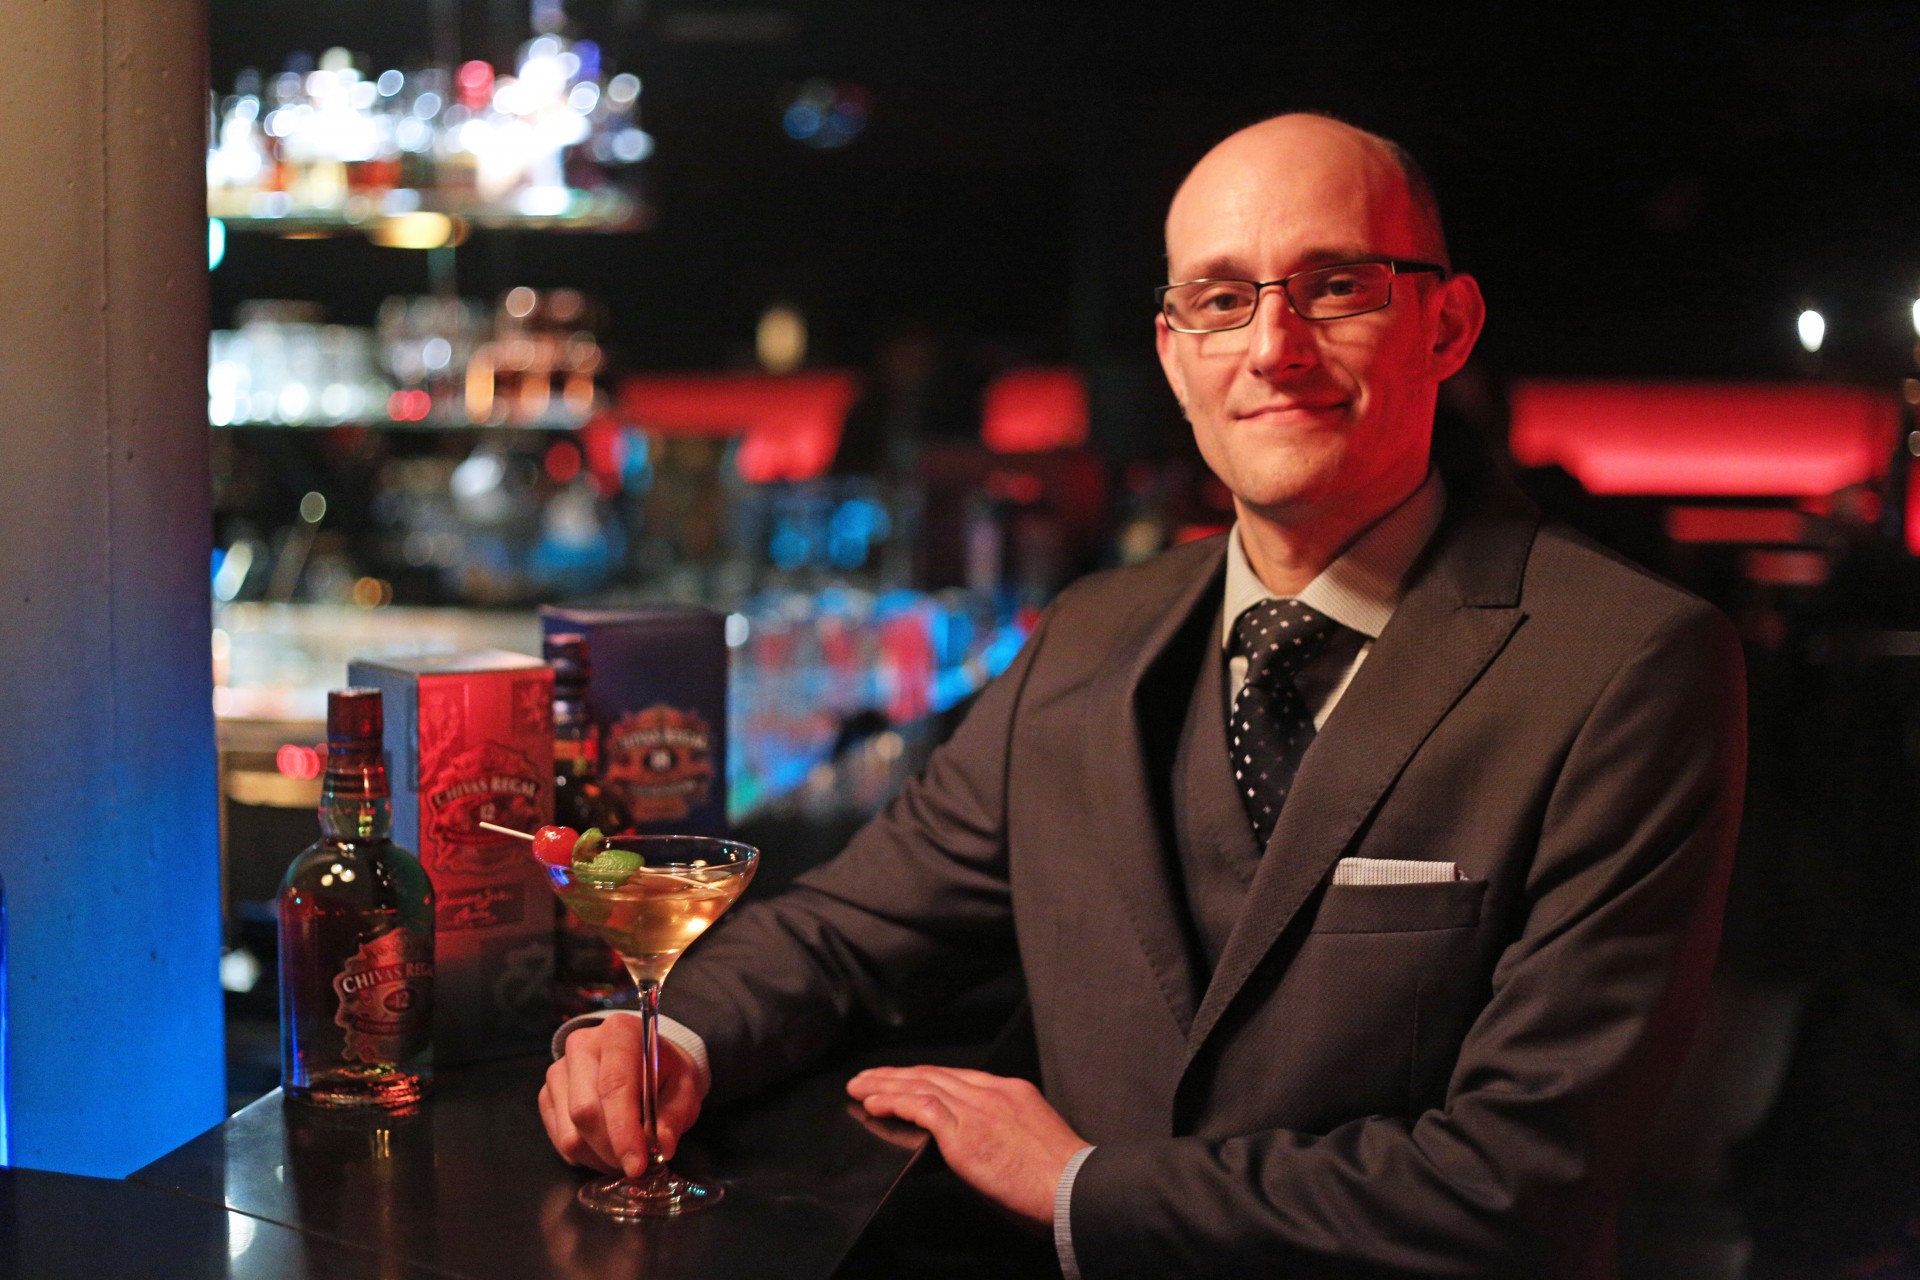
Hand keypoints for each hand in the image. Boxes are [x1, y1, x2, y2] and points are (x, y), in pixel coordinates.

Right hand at [540, 1015, 704, 1178]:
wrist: (644, 1057)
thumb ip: (674, 1116)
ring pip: (569, 1132)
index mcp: (619, 1033)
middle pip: (584, 1111)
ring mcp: (559, 1070)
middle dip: (612, 1150)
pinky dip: (583, 1154)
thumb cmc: (664, 1071)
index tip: (637, 1165)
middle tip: (636, 1165)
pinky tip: (604, 1146)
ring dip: (598, 1157)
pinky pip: (558, 1138)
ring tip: (623, 1155)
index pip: (614, 1086)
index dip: (624, 1131)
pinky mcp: (547, 1093)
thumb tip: (661, 1147)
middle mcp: (582, 1045)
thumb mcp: (684, 1088)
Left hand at [846, 1065, 1085, 1228]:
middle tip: (868, 1077)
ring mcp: (978, 1109)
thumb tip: (977, 1150)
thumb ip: (1001, 1135)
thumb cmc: (1061, 1181)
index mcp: (1011, 1092)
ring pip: (921, 1085)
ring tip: (860, 1088)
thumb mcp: (1030, 1143)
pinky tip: (875, 1105)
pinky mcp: (965, 1132)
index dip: (923, 1076)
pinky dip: (894, 1102)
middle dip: (896, 1075)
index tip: (902, 1079)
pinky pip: (921, 1107)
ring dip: (884, 1085)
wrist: (1076, 1189)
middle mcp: (992, 1092)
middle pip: (933, 1074)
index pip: (956, 1076)